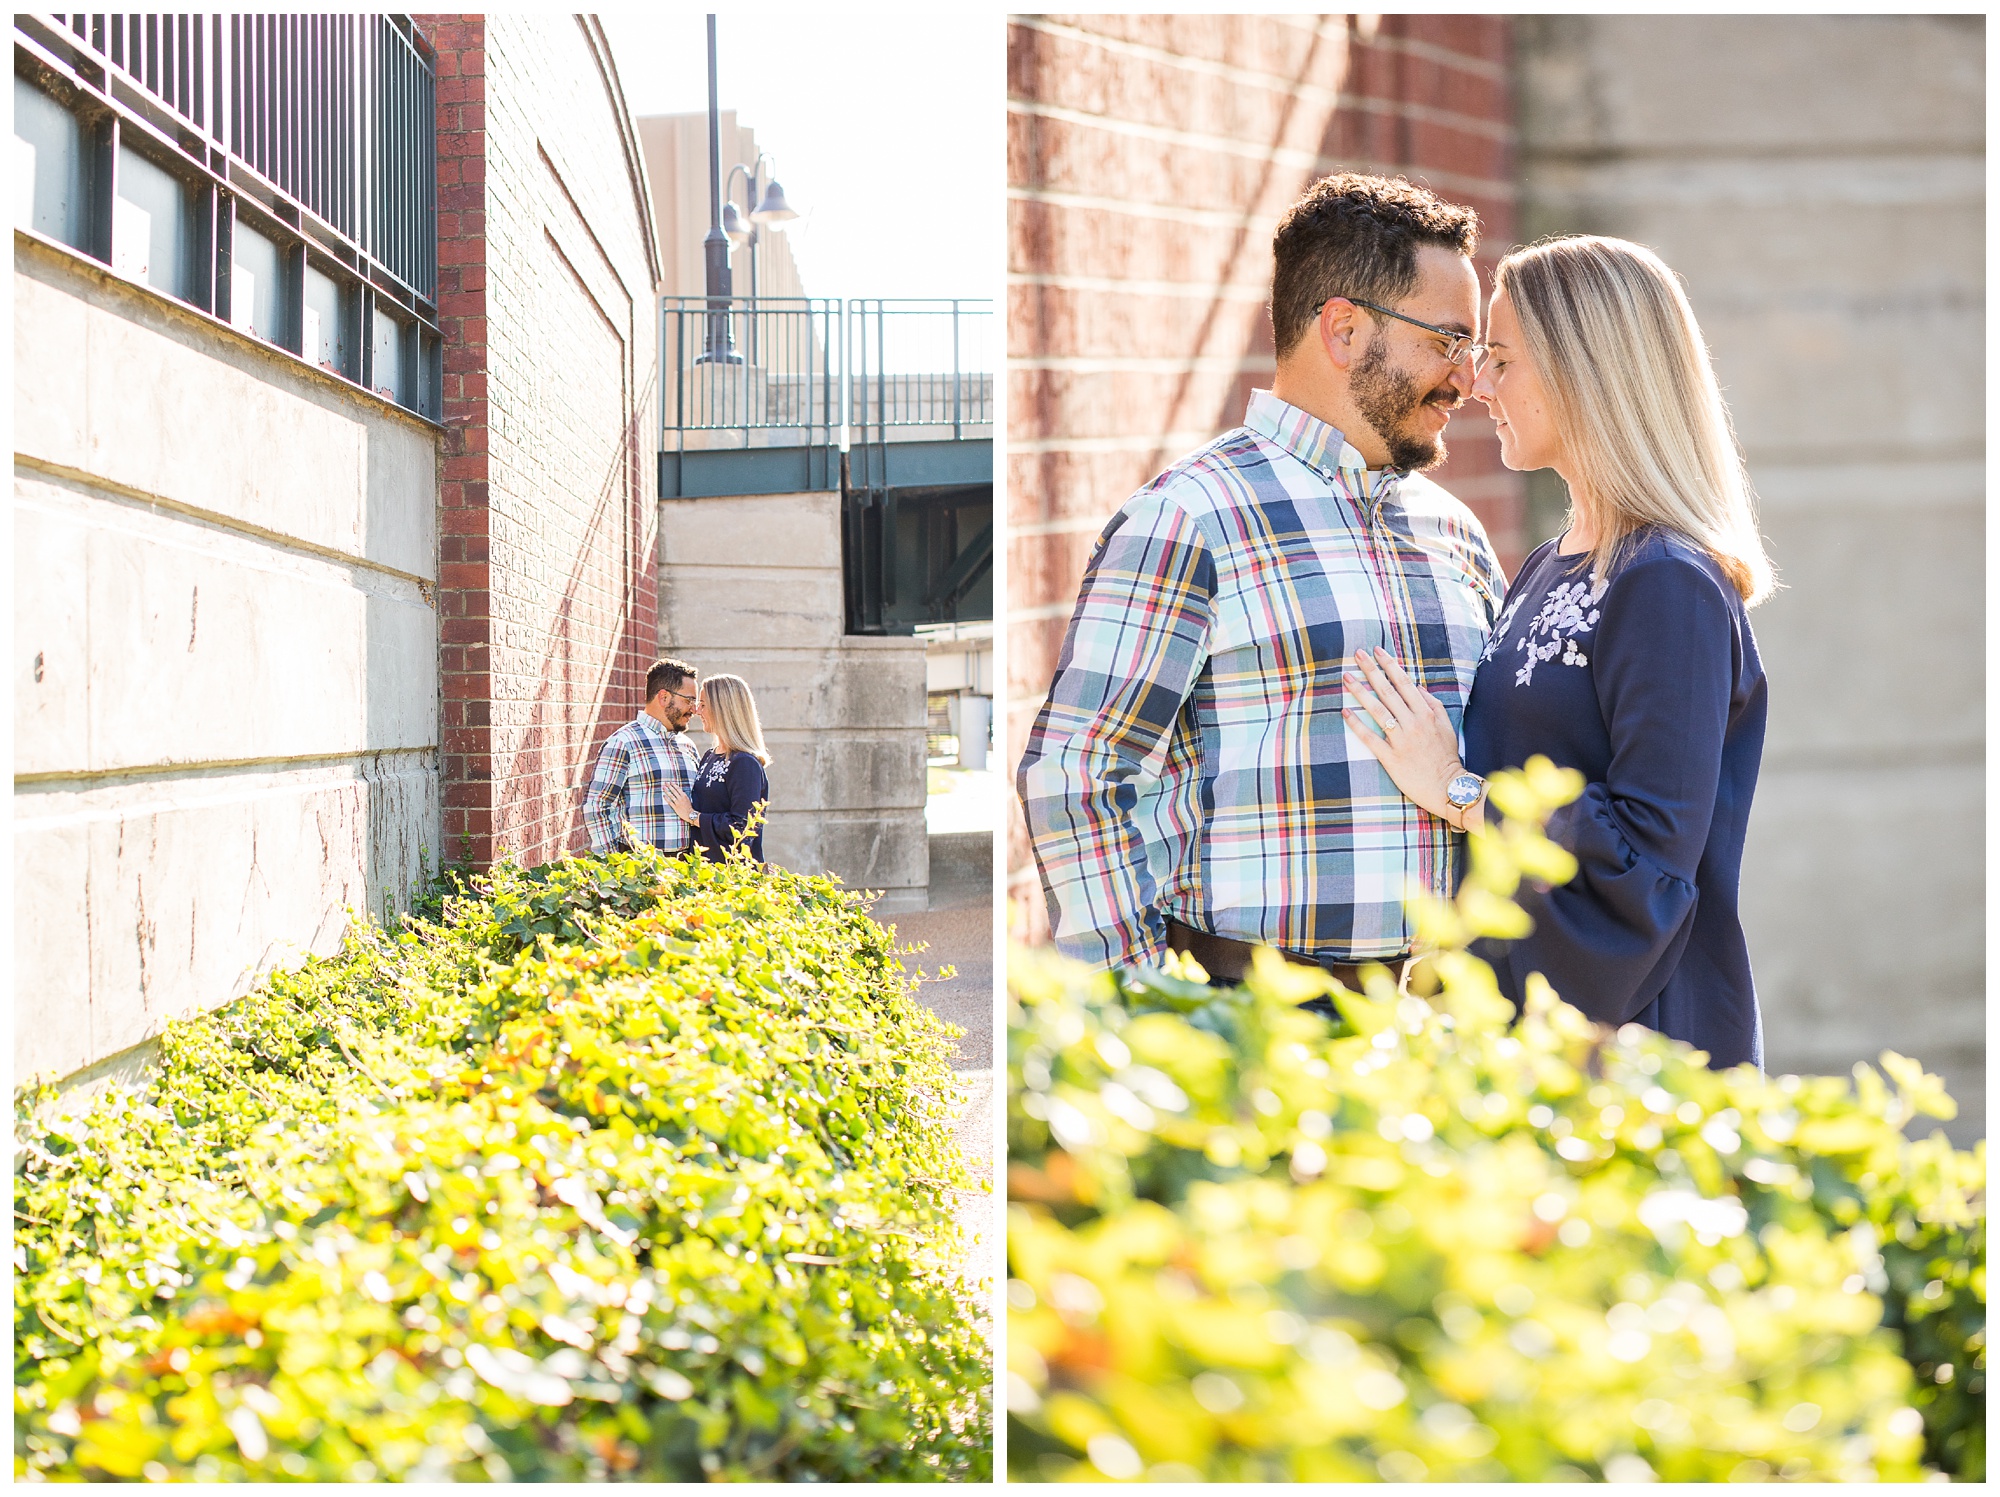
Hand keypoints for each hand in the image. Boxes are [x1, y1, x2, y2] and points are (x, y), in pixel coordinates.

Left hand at [662, 783, 697, 825]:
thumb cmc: (689, 807)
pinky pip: (670, 802)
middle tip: (665, 783)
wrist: (690, 814)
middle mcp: (681, 798)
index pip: (678, 789)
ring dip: (667, 791)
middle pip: (674, 791)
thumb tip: (680, 791)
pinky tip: (664, 796)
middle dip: (669, 786)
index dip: (674, 785)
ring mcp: (678, 803)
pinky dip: (666, 799)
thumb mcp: (687, 799)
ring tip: (663, 788)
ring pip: (671, 795)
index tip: (670, 782)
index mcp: (684, 796)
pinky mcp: (675, 807)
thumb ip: (683, 795)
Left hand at [1341, 647, 1478, 829]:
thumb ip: (1432, 704)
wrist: (1448, 788)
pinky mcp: (1391, 758)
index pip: (1404, 683)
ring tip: (1346, 677)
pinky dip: (1357, 724)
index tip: (1377, 651)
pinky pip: (1370, 737)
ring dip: (1360, 692)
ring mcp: (1401, 740)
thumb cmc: (1446, 756)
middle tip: (1357, 654)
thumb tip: (1416, 687)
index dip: (1390, 665)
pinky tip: (1345, 711)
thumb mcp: (1446, 726)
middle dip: (1371, 670)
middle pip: (1388, 691)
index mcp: (1426, 713)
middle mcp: (1413, 723)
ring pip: (1377, 710)